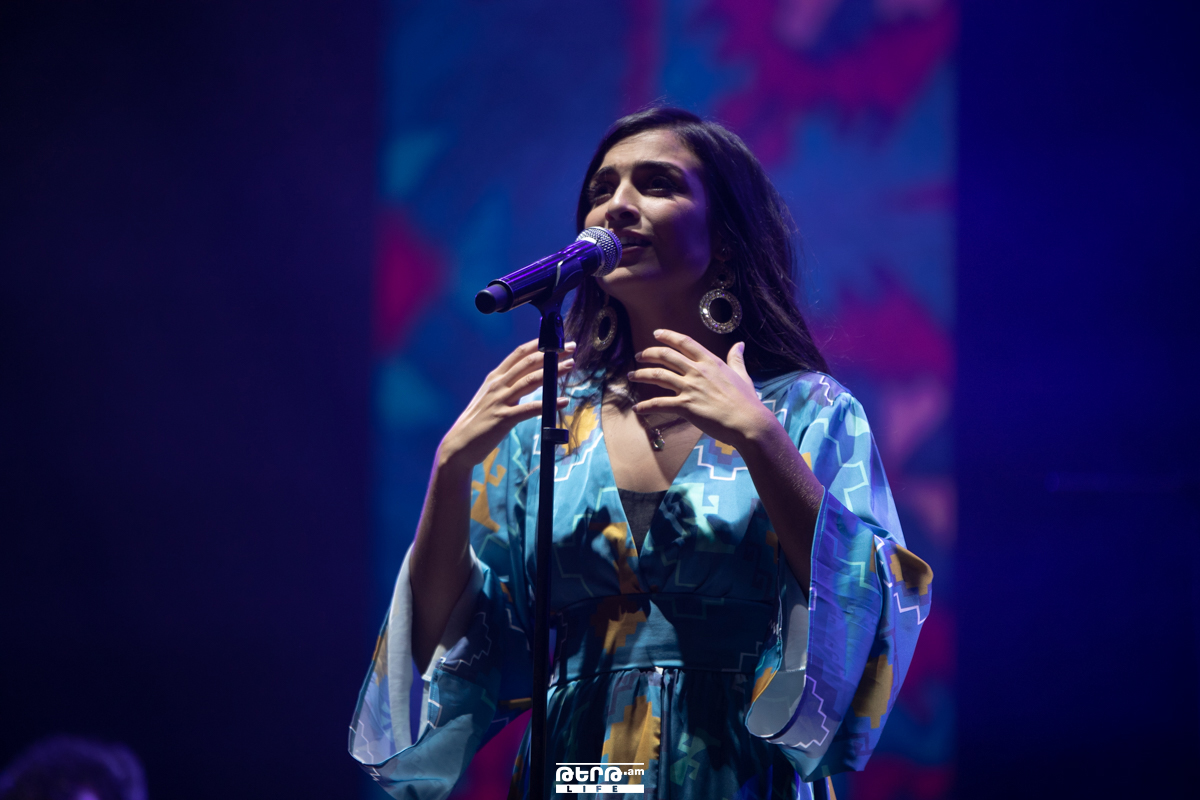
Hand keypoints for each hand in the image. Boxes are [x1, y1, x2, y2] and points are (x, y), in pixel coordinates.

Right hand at [438, 339, 573, 473]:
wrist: (459, 444)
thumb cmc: (479, 421)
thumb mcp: (491, 397)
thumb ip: (508, 386)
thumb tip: (529, 379)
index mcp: (495, 377)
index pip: (519, 353)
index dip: (539, 344)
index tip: (557, 340)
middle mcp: (497, 385)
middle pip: (528, 363)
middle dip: (551, 353)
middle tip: (571, 348)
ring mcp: (500, 400)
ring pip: (531, 380)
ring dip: (553, 372)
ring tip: (570, 365)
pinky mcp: (503, 418)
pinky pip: (530, 409)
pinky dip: (548, 404)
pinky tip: (563, 401)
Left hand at [628, 330, 777, 449]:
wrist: (748, 422)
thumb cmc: (747, 401)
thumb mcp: (742, 375)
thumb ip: (736, 359)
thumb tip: (739, 344)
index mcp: (710, 362)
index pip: (685, 342)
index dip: (668, 336)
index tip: (656, 334)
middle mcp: (698, 371)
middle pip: (666, 356)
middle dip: (648, 354)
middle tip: (638, 356)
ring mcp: (690, 388)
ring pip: (658, 376)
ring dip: (641, 375)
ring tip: (631, 376)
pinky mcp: (686, 406)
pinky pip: (659, 404)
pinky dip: (646, 406)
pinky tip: (637, 408)